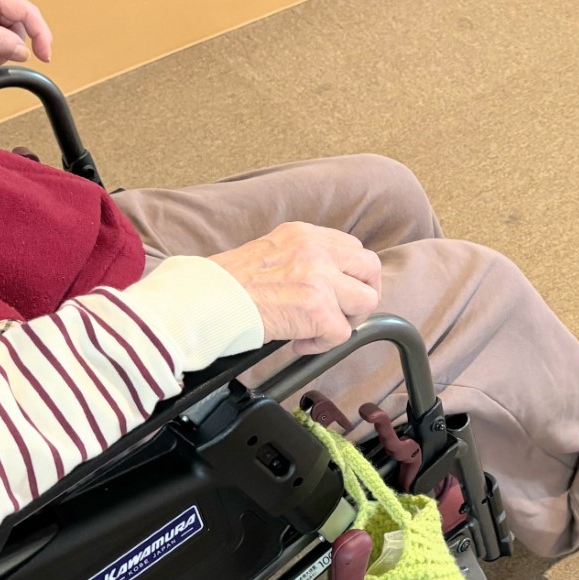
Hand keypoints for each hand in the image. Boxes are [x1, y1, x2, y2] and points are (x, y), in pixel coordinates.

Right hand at [209, 223, 382, 355]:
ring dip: (345, 320)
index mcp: (304, 234)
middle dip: (363, 293)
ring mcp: (320, 278)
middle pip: (371, 267)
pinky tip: (298, 342)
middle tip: (344, 312)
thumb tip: (327, 281)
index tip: (340, 291)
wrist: (207, 300)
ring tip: (318, 328)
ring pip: (365, 301)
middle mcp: (316, 250)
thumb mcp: (270, 254)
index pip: (352, 248)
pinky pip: (341, 334)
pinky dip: (322, 345)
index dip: (351, 274)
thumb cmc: (228, 285)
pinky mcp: (318, 309)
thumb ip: (301, 259)